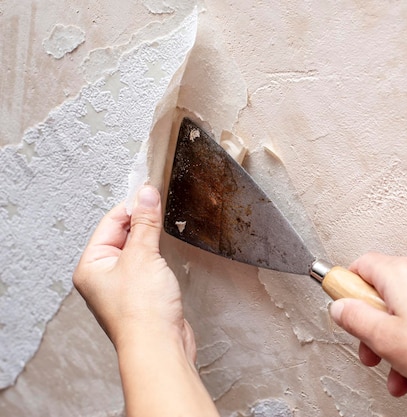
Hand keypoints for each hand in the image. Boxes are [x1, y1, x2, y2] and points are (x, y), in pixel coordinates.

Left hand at [74, 186, 218, 416]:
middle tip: (160, 207)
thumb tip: (145, 194)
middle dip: (142, 222)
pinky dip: (157, 258)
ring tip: (164, 232)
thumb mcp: (143, 255)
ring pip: (137, 252)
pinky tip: (167, 257)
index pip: (110, 223)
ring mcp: (123, 288)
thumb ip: (145, 222)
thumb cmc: (142, 311)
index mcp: (91, 266)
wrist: (159, 347)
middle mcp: (102, 277)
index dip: (131, 206)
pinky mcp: (142, 297)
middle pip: (123, 236)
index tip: (150, 191)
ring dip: (151, 241)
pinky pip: (148, 268)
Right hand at [329, 252, 406, 396]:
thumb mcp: (386, 339)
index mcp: (401, 273)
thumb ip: (355, 319)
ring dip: (398, 346)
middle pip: (384, 295)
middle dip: (374, 330)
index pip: (362, 266)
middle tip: (372, 354)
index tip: (343, 309)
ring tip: (401, 377)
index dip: (347, 288)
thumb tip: (340, 307)